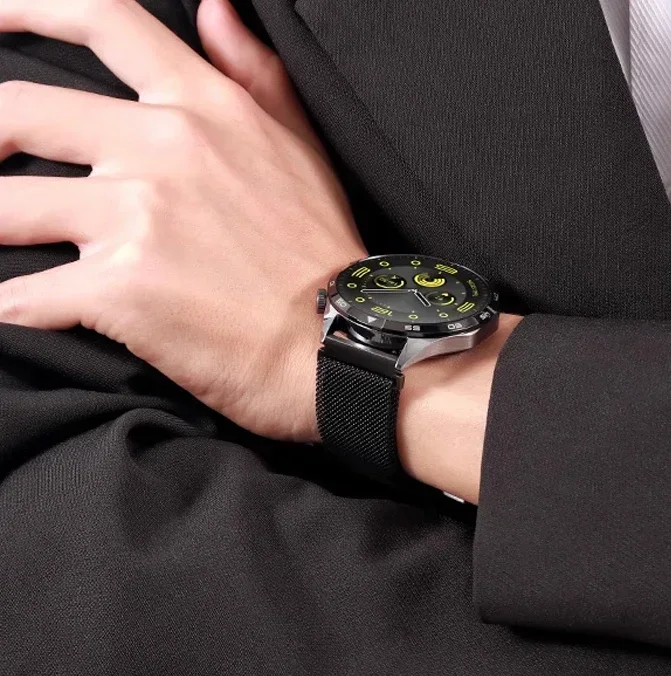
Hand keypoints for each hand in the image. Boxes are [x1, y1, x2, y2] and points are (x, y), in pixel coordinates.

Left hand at [0, 0, 366, 440]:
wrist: (338, 347)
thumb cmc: (322, 257)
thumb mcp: (302, 150)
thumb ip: (255, 73)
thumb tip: (214, 5)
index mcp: (203, 109)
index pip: (101, 20)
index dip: (28, 6)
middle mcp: (160, 150)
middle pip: (21, 113)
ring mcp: (135, 219)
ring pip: (5, 208)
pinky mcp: (119, 292)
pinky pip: (25, 297)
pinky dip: (8, 308)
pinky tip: (10, 315)